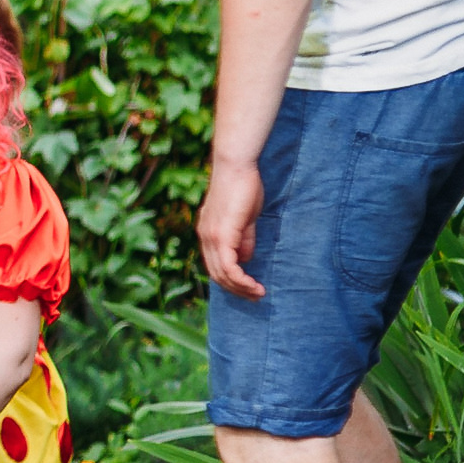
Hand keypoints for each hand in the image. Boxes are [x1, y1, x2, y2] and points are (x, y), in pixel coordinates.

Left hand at [197, 153, 266, 298]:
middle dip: (236, 289)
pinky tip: (253, 285)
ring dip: (240, 287)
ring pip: (221, 273)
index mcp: (208, 233)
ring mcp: (211, 236)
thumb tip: (245, 258)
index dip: (231, 280)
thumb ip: (243, 239)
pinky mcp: (221, 234)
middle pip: (216, 274)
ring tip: (258, 293)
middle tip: (255, 296)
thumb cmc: (243, 187)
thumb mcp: (244, 218)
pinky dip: (240, 279)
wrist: (235, 167)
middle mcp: (205, 237)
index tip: (249, 287)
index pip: (215, 265)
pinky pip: (228, 265)